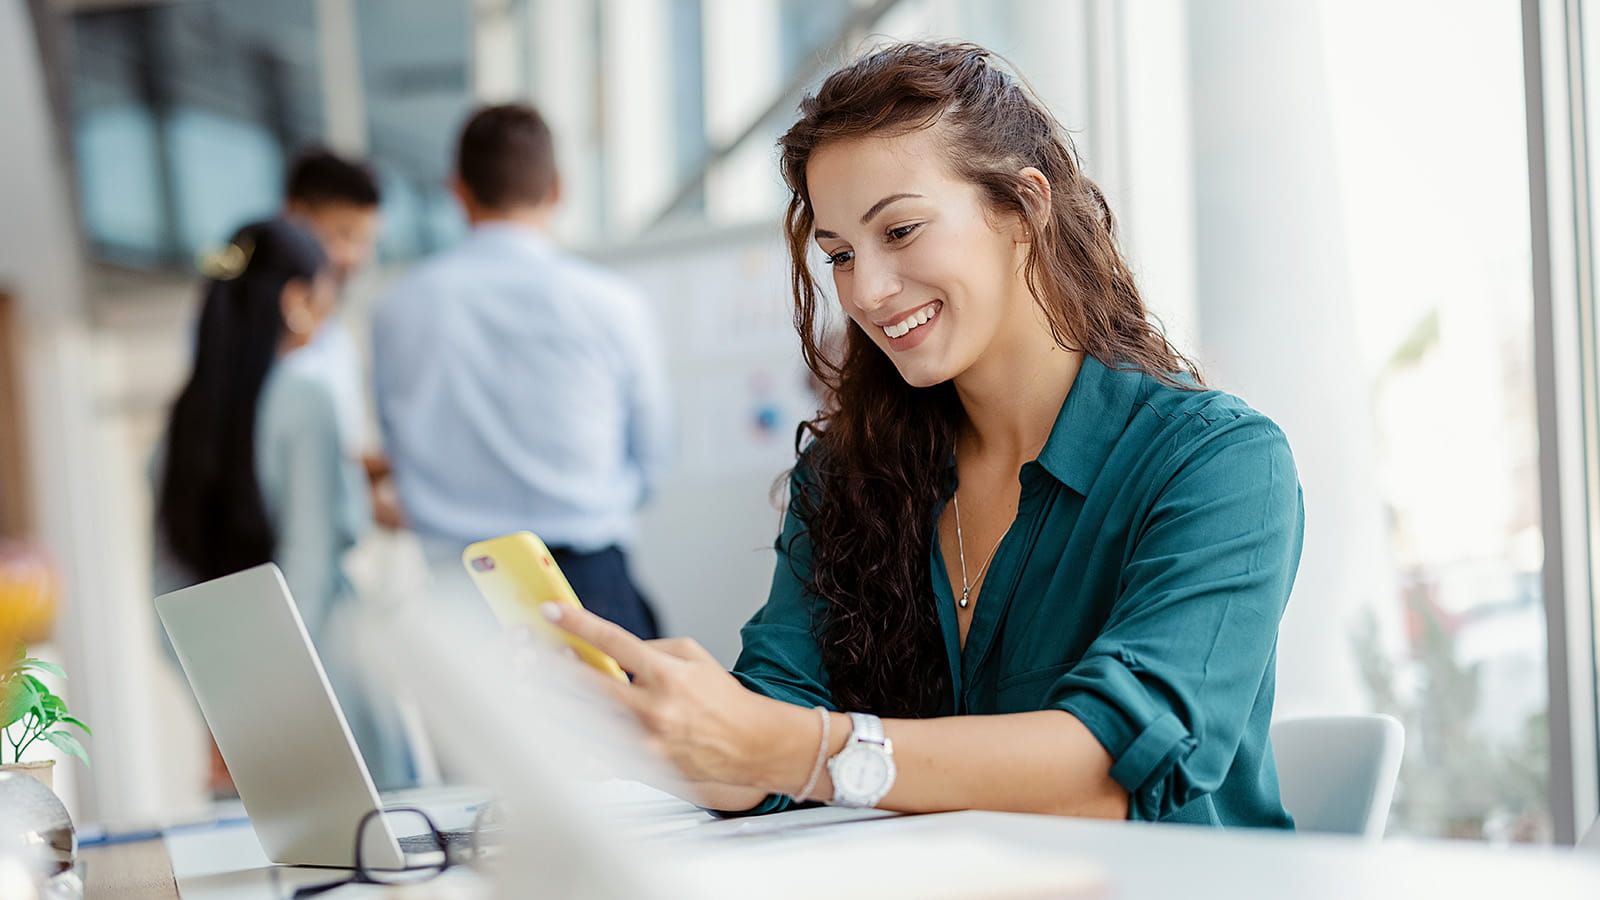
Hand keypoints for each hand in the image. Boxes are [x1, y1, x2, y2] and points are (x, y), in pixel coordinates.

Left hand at [541, 602, 798, 789]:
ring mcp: (646, 742)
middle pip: (586, 684)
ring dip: (548, 704)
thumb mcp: (693, 656)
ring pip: (582, 723)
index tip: (550, 612)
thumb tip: (609, 651)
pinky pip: (595, 759)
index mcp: (667, 673)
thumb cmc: (724, 699)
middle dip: (548, 668)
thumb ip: (650, 649)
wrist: (752, 745)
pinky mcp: (642, 767)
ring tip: (523, 690)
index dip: (577, 623)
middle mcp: (653, 708)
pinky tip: (548, 735)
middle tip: (521, 655)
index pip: (613, 641)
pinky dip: (570, 745)